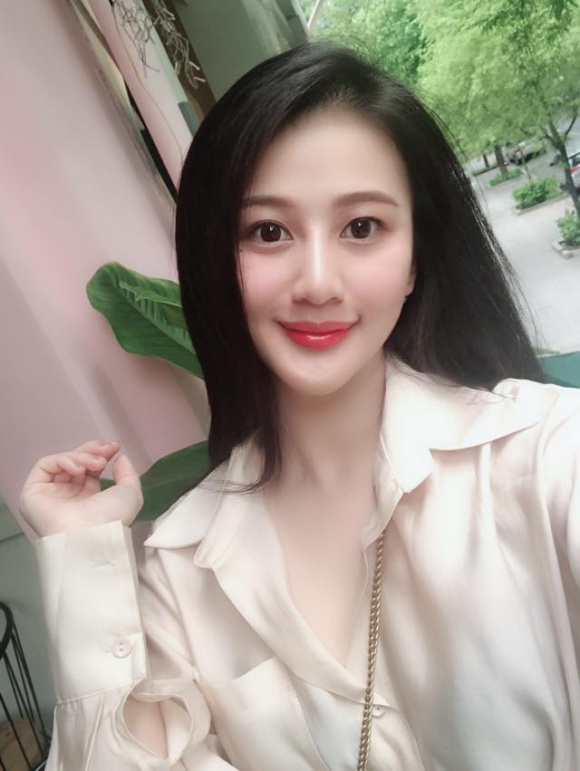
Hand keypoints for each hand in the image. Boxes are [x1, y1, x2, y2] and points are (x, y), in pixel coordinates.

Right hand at [20, 440, 143, 536]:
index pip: (89, 469)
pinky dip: (62, 460)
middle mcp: (68, 495)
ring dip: (81, 456)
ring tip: (95, 463)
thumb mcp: (130, 494)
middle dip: (91, 451)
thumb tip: (120, 458)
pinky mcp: (32, 492)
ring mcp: (50, 494)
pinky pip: (45, 466)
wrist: (91, 535)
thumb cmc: (112, 518)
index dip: (100, 453)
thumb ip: (128, 474)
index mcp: (88, 499)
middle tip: (106, 450)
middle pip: (75, 462)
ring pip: (62, 462)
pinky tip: (78, 467)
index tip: (114, 446)